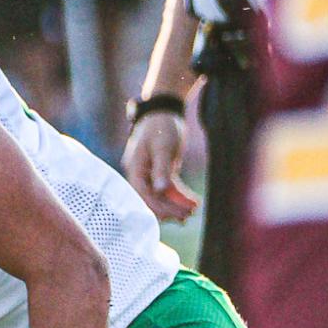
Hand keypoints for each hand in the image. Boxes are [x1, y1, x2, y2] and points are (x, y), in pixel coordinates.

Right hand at [123, 109, 197, 223]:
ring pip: (161, 196)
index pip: (143, 194)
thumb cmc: (161, 126)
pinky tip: (192, 202)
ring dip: (175, 205)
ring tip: (192, 211)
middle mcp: (140, 174)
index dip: (158, 207)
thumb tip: (160, 190)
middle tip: (187, 217)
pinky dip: (179, 196)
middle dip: (168, 209)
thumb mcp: (162, 146)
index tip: (174, 215)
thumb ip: (161, 169)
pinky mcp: (161, 172)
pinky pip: (168, 188)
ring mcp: (150, 174)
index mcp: (135, 168)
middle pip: (152, 198)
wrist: (164, 111)